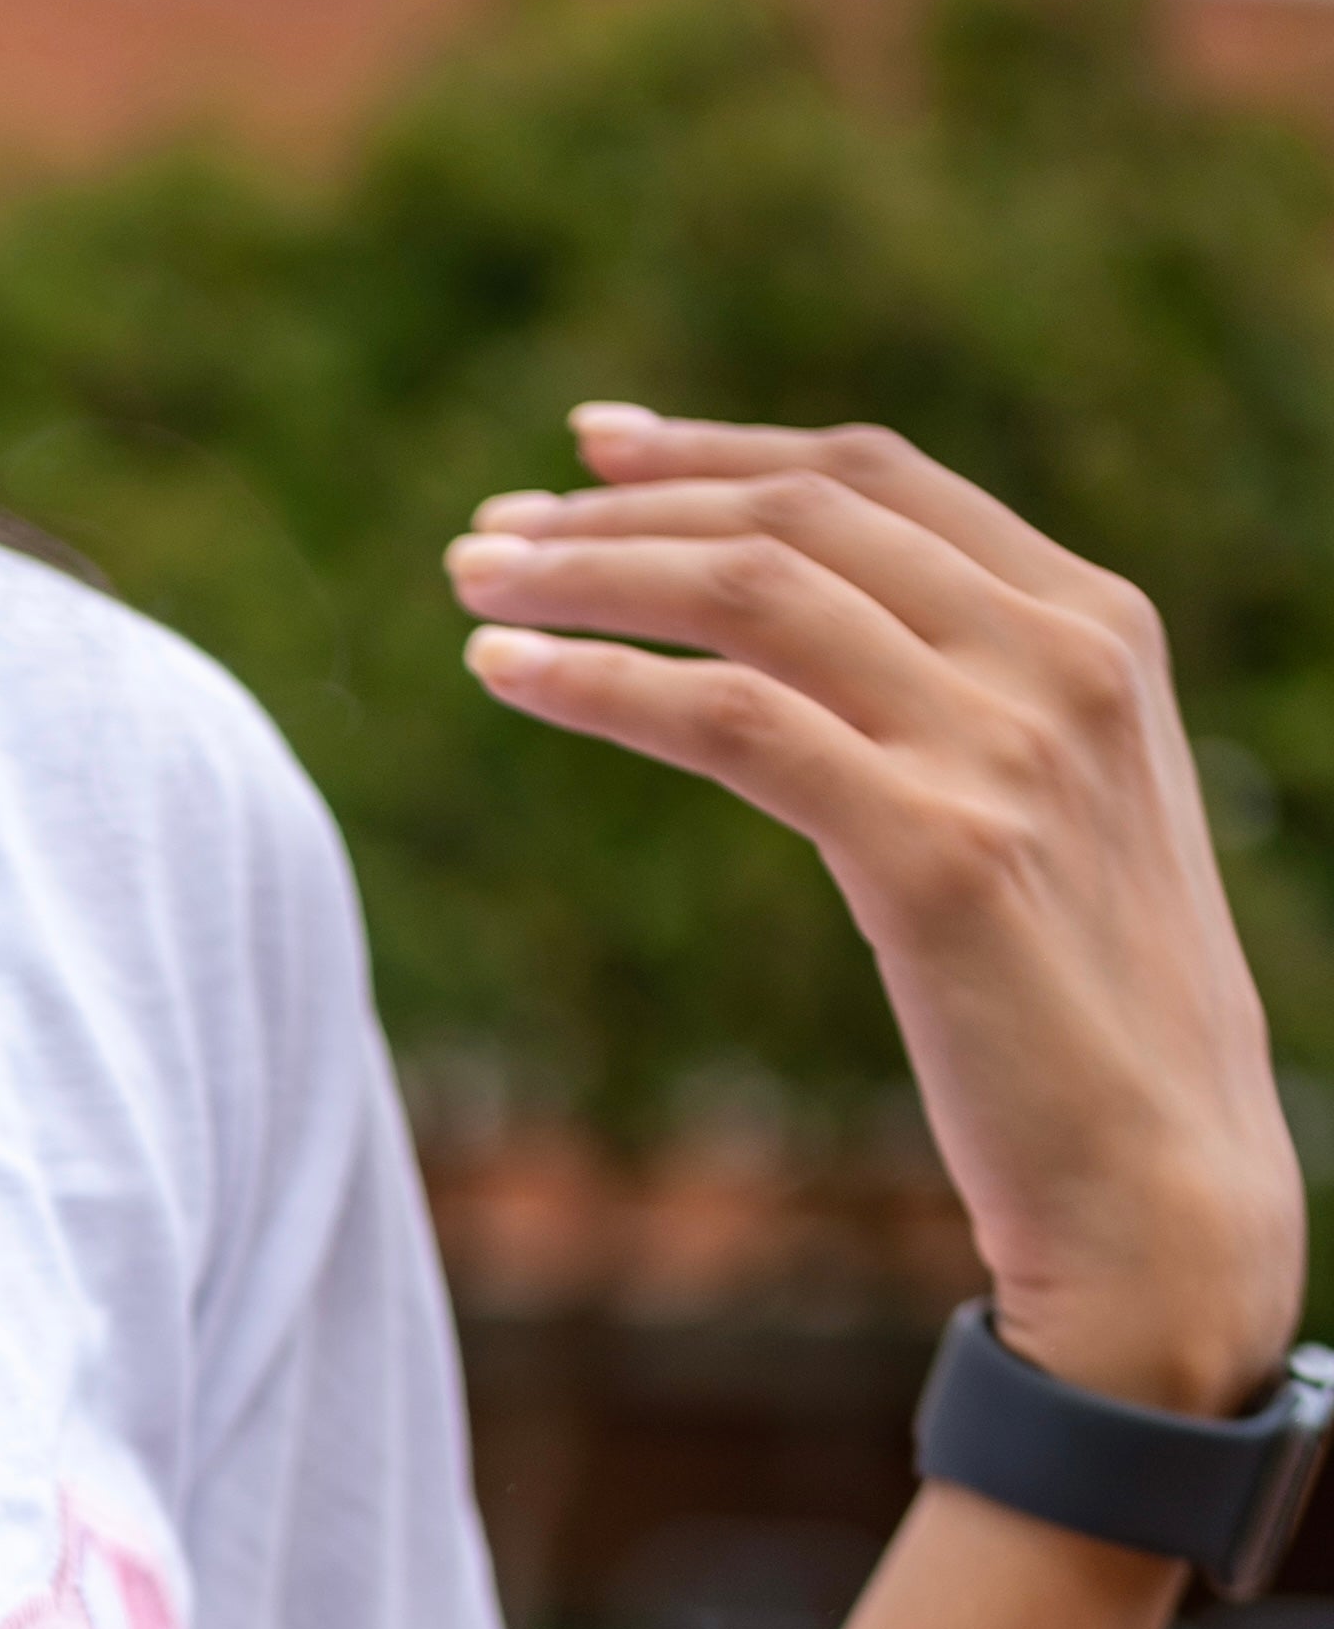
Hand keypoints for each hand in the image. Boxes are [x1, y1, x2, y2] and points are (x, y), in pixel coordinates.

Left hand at [446, 405, 1306, 1417]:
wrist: (1158, 1179)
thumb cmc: (1073, 1021)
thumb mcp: (1039, 819)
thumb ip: (957, 714)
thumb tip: (806, 662)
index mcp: (1095, 624)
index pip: (878, 479)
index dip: (721, 450)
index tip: (592, 449)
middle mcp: (1062, 654)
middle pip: (801, 515)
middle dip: (626, 509)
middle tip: (488, 533)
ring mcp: (1006, 744)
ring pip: (753, 592)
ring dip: (589, 576)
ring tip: (470, 590)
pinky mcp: (936, 851)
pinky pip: (732, 721)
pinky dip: (602, 684)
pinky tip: (507, 678)